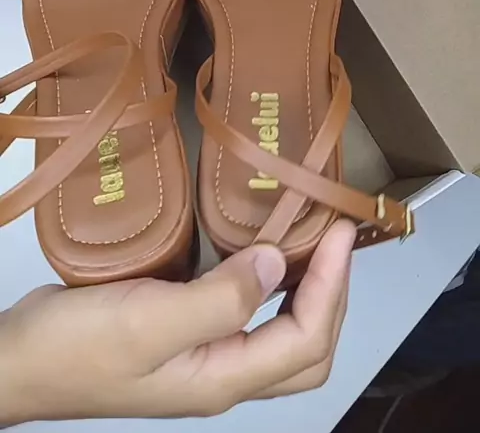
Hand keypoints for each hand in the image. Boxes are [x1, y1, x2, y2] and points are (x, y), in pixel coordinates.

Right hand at [0, 221, 354, 423]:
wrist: (19, 360)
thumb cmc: (77, 347)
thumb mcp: (148, 323)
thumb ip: (219, 299)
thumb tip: (277, 262)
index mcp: (222, 378)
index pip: (306, 340)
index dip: (333, 286)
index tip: (340, 232)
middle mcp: (221, 374)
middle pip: (305, 349)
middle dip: (332, 297)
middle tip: (334, 241)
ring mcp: (201, 358)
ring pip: (278, 334)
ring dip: (306, 292)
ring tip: (311, 243)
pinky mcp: (182, 335)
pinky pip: (243, 314)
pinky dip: (266, 285)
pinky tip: (256, 251)